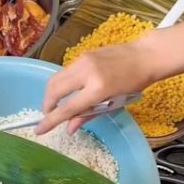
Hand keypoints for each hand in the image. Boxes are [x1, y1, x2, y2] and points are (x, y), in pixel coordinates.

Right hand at [34, 17, 183, 135]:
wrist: (145, 56)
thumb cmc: (134, 84)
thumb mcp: (113, 104)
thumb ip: (88, 115)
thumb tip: (69, 129)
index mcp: (98, 89)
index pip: (68, 108)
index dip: (51, 120)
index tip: (39, 130)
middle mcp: (86, 72)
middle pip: (54, 89)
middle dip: (47, 104)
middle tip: (50, 115)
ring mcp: (83, 60)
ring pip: (56, 78)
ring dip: (52, 93)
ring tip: (58, 104)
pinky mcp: (83, 54)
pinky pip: (65, 71)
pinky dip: (62, 83)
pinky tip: (69, 90)